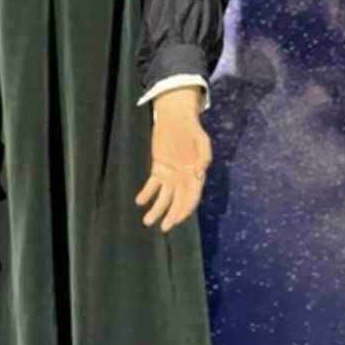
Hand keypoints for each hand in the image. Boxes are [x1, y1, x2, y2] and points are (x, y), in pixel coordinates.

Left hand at [135, 86, 210, 231]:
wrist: (177, 118)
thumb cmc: (192, 129)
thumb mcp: (202, 140)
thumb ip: (204, 157)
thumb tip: (199, 174)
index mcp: (196, 176)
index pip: (191, 198)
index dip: (184, 210)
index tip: (176, 220)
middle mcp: (183, 179)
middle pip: (178, 202)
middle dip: (171, 215)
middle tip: (164, 227)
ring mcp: (170, 175)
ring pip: (164, 198)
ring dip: (157, 210)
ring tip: (147, 221)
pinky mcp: (159, 168)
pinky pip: (152, 185)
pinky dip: (146, 194)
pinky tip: (139, 201)